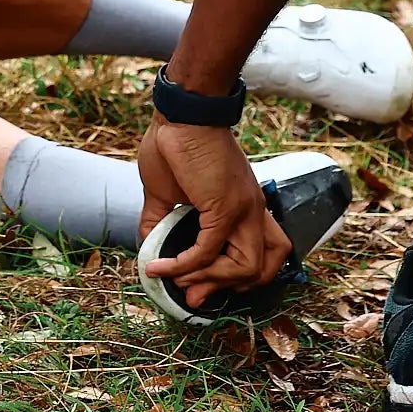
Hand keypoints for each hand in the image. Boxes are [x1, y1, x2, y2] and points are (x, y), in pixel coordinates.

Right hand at [137, 118, 289, 311]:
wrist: (181, 115)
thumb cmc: (175, 144)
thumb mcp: (165, 194)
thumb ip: (160, 223)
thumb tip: (148, 251)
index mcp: (246, 208)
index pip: (259, 255)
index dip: (231, 278)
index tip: (196, 287)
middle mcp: (254, 212)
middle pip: (264, 268)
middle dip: (226, 289)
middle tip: (191, 296)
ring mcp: (244, 211)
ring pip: (249, 268)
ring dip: (211, 282)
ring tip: (179, 283)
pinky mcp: (226, 208)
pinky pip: (207, 250)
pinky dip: (184, 265)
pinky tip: (162, 267)